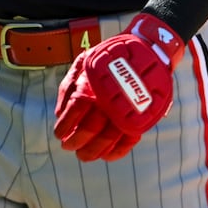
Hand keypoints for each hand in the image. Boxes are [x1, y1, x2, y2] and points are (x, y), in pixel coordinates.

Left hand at [54, 13, 182, 161]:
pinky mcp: (141, 117)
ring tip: (84, 156)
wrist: (148, 51)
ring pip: (108, 139)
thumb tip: (60, 113)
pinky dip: (118, 152)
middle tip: (69, 148)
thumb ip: (70, 85)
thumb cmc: (111, 59)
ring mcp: (127, 109)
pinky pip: (129, 141)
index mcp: (95, 85)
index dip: (65, 125)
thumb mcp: (86, 63)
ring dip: (94, 151)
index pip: (75, 110)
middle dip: (76, 142)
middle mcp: (110, 99)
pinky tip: (107, 156)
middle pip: (90, 129)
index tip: (60, 135)